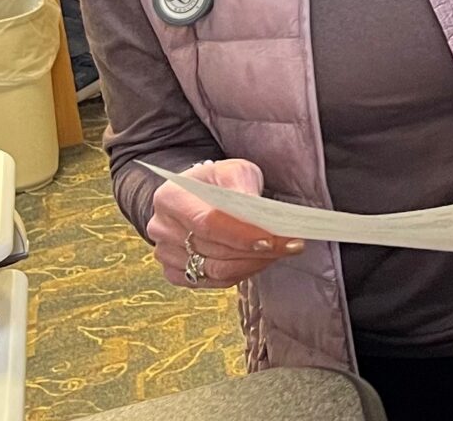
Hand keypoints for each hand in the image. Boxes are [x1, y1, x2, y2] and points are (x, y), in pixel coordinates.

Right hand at [145, 159, 301, 288]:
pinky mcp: (175, 274)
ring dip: (253, 263)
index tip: (273, 238)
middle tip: (290, 245)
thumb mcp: (231, 170)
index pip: (208, 222)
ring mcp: (166, 254)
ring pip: (214, 270)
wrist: (198, 198)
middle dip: (256, 250)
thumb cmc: (217, 182)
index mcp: (170, 197)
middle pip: (213, 249)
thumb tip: (254, 209)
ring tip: (280, 252)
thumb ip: (241, 184)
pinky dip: (240, 273)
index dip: (242, 234)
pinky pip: (212, 282)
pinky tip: (259, 260)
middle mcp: (162, 228)